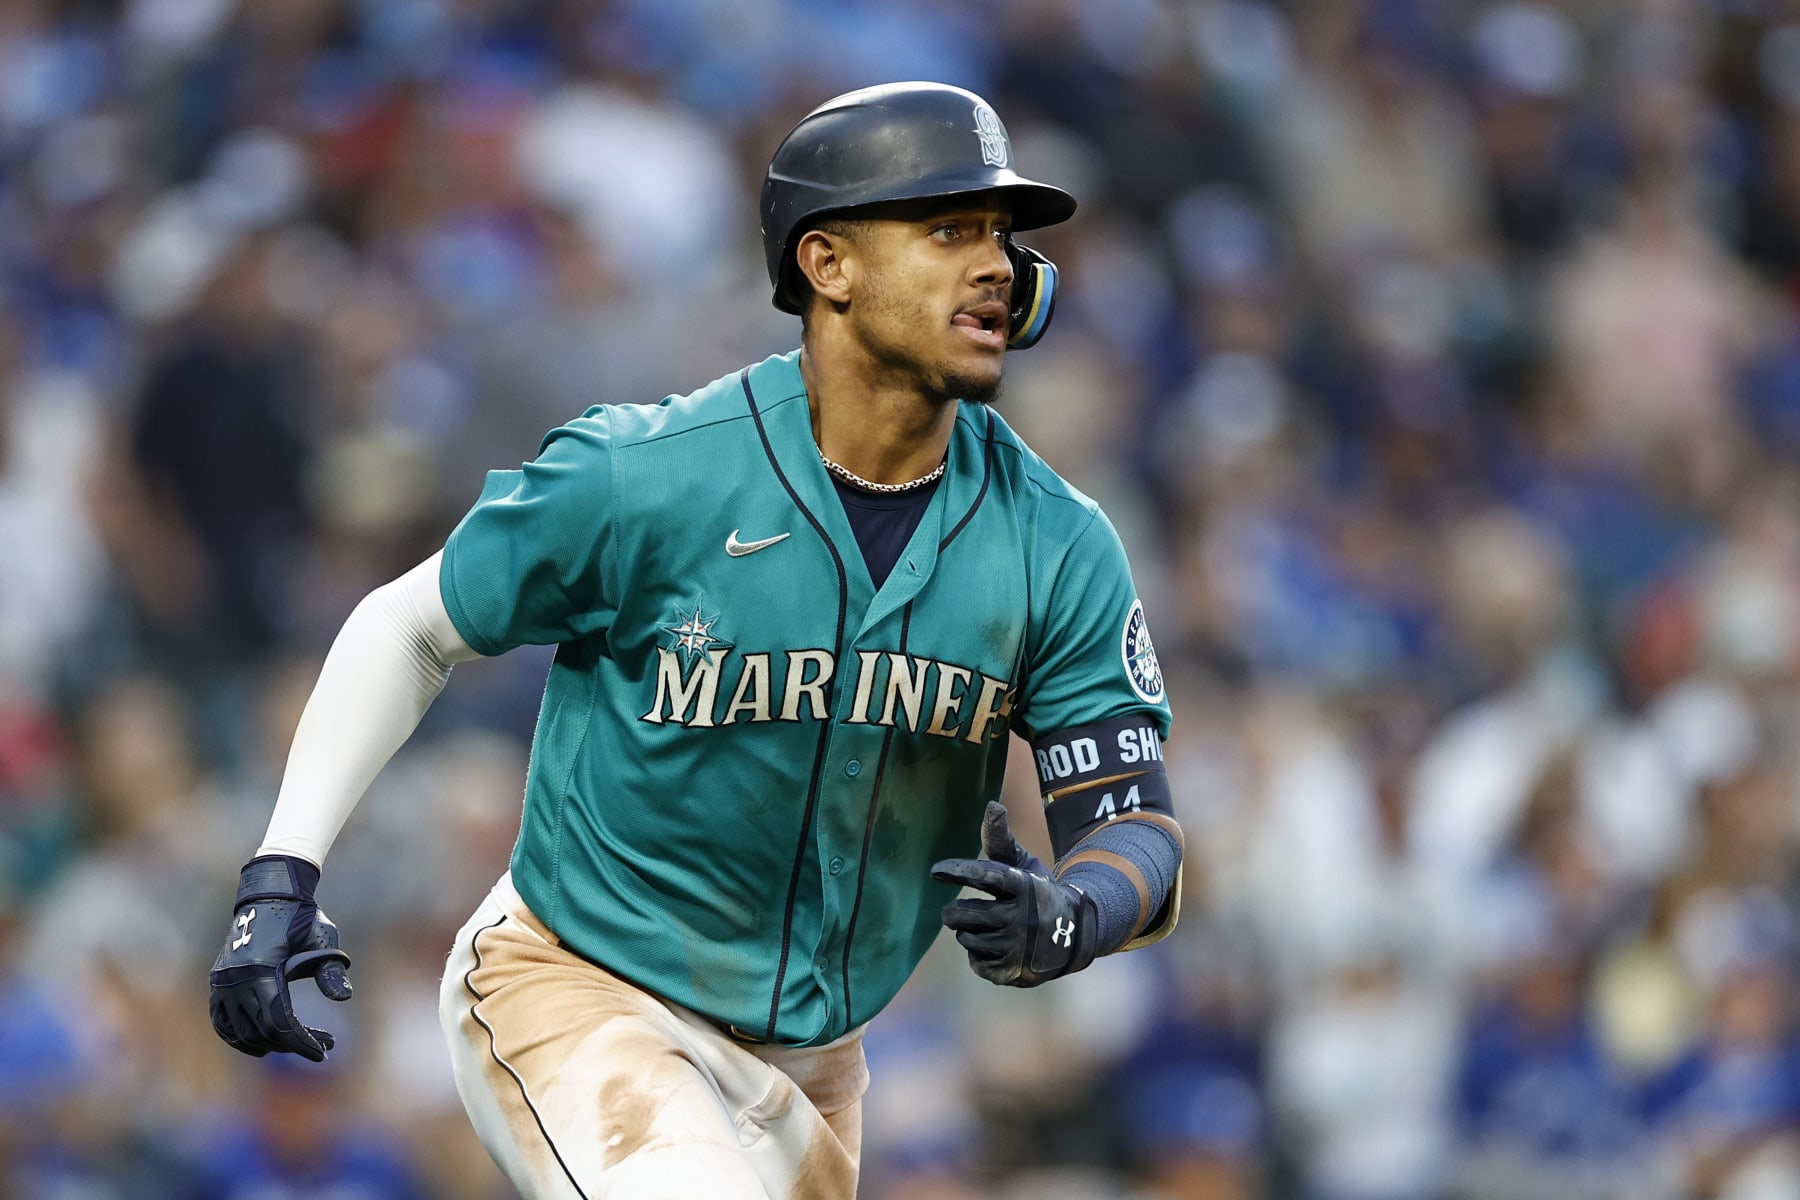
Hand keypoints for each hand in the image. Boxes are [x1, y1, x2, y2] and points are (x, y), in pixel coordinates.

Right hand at [208, 855, 352, 1061]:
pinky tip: (262, 1044)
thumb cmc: (302, 917)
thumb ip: (330, 970)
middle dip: (294, 1043)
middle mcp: (235, 981)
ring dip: (272, 1043)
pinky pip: (222, 1023)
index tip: (324, 1052)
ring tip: (300, 1042)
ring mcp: (222, 983)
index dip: (302, 1042)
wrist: (270, 894)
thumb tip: (344, 998)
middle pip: (263, 1031)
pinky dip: (240, 1038)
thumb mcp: (322, 939)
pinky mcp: (218, 983)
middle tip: (324, 1044)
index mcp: (260, 971)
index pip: (279, 1022)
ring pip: (243, 1032)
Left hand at [931, 801, 1097, 986]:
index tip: (935, 870)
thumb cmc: (1036, 892)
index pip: (986, 875)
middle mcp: (1021, 917)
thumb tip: (992, 805)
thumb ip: (1001, 840)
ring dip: (968, 932)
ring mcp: (1017, 947)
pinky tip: (994, 946)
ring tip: (987, 927)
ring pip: (965, 938)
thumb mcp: (1023, 865)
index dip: (959, 870)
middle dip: (953, 912)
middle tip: (956, 911)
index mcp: (1023, 886)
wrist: (1072, 934)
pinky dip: (978, 953)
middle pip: (963, 914)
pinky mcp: (1013, 971)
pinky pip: (975, 961)